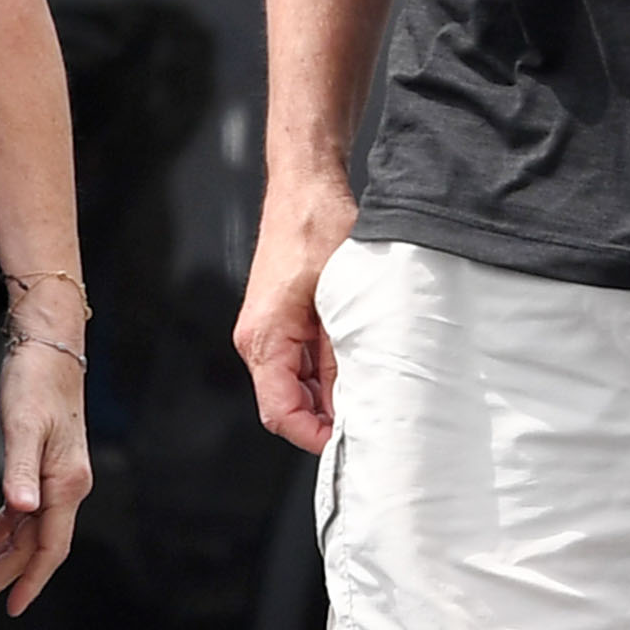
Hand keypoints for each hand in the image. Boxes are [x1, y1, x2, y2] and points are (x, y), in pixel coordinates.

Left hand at [0, 337, 92, 616]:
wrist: (50, 347)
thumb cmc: (37, 381)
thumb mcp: (26, 425)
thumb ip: (22, 470)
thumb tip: (23, 510)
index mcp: (66, 483)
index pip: (50, 546)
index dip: (30, 580)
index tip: (11, 607)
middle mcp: (65, 488)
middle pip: (36, 547)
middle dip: (4, 578)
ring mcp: (54, 480)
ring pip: (27, 534)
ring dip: (0, 560)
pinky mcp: (41, 469)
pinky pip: (21, 515)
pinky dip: (0, 533)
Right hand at [234, 172, 357, 451]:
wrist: (305, 185)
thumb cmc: (317, 227)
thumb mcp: (342, 298)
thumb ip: (342, 355)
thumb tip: (352, 402)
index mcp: (263, 337)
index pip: (280, 413)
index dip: (314, 437)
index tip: (349, 445)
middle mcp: (257, 338)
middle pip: (287, 405)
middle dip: (325, 421)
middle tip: (371, 425)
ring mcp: (267, 330)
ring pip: (295, 387)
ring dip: (328, 397)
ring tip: (369, 397)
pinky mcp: (281, 320)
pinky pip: (299, 364)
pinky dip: (326, 375)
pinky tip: (358, 369)